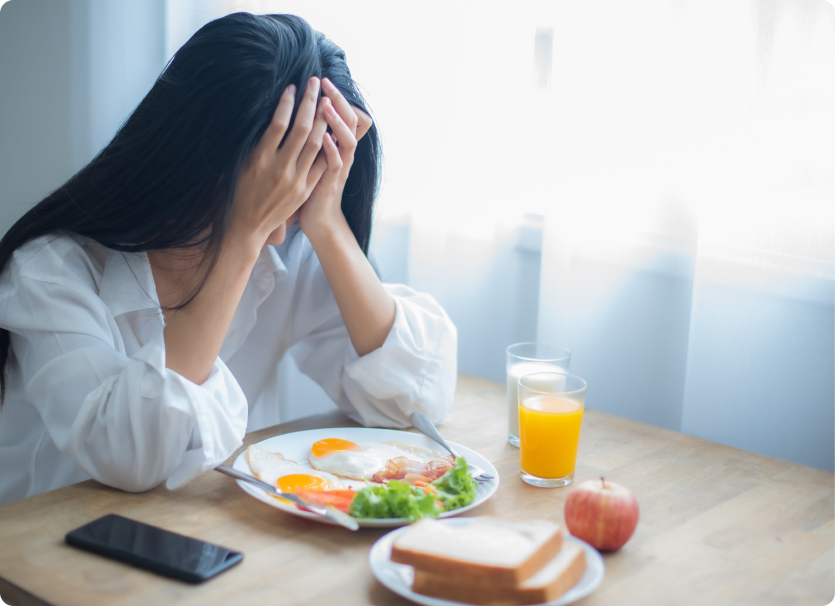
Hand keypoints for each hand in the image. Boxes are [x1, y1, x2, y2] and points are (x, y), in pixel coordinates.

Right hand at [228, 77, 329, 252]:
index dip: (287, 102)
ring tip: (326, 101)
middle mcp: (279, 169)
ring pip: (316, 144)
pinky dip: (328, 145)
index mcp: (259, 159)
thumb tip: (262, 112)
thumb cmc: (238, 189)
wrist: (248, 225)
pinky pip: (321, 163)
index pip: (278, 123)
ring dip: (322, 120)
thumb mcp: (239, 163)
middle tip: (315, 83)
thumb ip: (253, 140)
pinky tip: (331, 129)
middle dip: (310, 103)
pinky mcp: (305, 189)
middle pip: (301, 129)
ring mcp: (295, 180)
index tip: (292, 86)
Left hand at [298, 78, 369, 241]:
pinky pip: (336, 164)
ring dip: (336, 122)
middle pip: (349, 122)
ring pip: (346, 141)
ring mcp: (338, 170)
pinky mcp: (331, 184)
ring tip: (325, 105)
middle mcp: (342, 155)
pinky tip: (325, 137)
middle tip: (324, 82)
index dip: (339, 97)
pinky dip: (332, 150)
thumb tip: (296, 112)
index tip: (326, 80)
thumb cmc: (310, 187)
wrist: (318, 220)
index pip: (344, 115)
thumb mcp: (312, 158)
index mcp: (337, 147)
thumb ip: (311, 137)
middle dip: (337, 101)